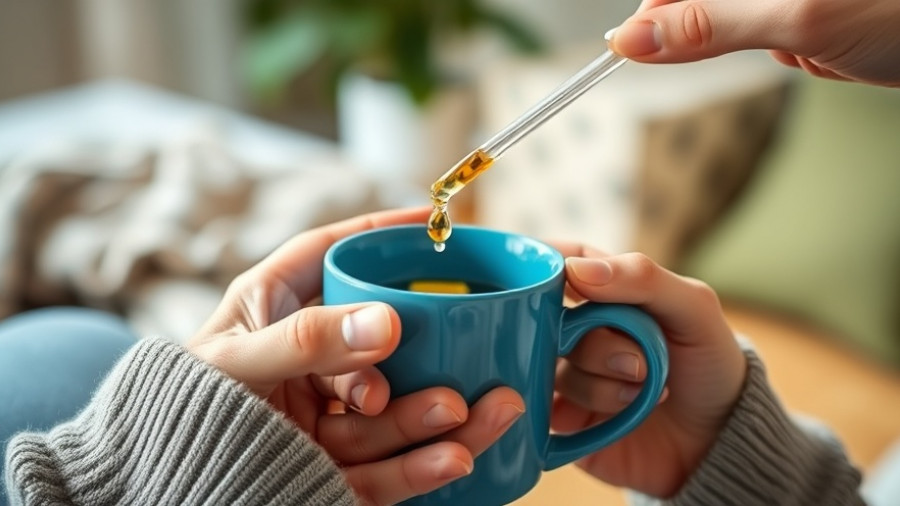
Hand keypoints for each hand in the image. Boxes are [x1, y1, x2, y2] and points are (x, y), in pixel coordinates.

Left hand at [187, 208, 524, 504]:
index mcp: (273, 311)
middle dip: (427, 351)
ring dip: (436, 413)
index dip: (379, 232)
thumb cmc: (177, 411)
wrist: (157, 491)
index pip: (330, 255)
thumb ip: (304, 342)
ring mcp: (323, 416)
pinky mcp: (331, 468)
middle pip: (380, 344)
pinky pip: (384, 468)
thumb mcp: (234, 364)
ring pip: (393, 411)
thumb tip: (389, 323)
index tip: (430, 222)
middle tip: (460, 359)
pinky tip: (454, 457)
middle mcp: (307, 360)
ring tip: (472, 411)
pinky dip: (420, 465)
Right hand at [548, 244, 746, 497]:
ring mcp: (569, 373)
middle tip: (638, 364)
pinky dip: (585, 409)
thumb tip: (574, 269)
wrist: (718, 443)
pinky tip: (622, 415)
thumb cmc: (711, 366)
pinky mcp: (563, 417)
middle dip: (596, 343)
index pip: (561, 259)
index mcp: (607, 291)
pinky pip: (547, 406)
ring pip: (553, 364)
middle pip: (551, 319)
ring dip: (601, 383)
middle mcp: (580, 329)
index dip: (548, 264)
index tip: (555, 279)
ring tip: (643, 394)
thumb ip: (641, 278)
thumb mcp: (694, 308)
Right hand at [608, 0, 899, 87]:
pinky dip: (781, 49)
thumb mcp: (795, 19)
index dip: (652, 10)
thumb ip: (707, 26)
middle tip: (774, 36)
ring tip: (812, 39)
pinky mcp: (796, 8)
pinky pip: (758, 33)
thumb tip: (633, 40)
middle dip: (712, 26)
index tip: (633, 46)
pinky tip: (821, 46)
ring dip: (751, 42)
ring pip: (723, 20)